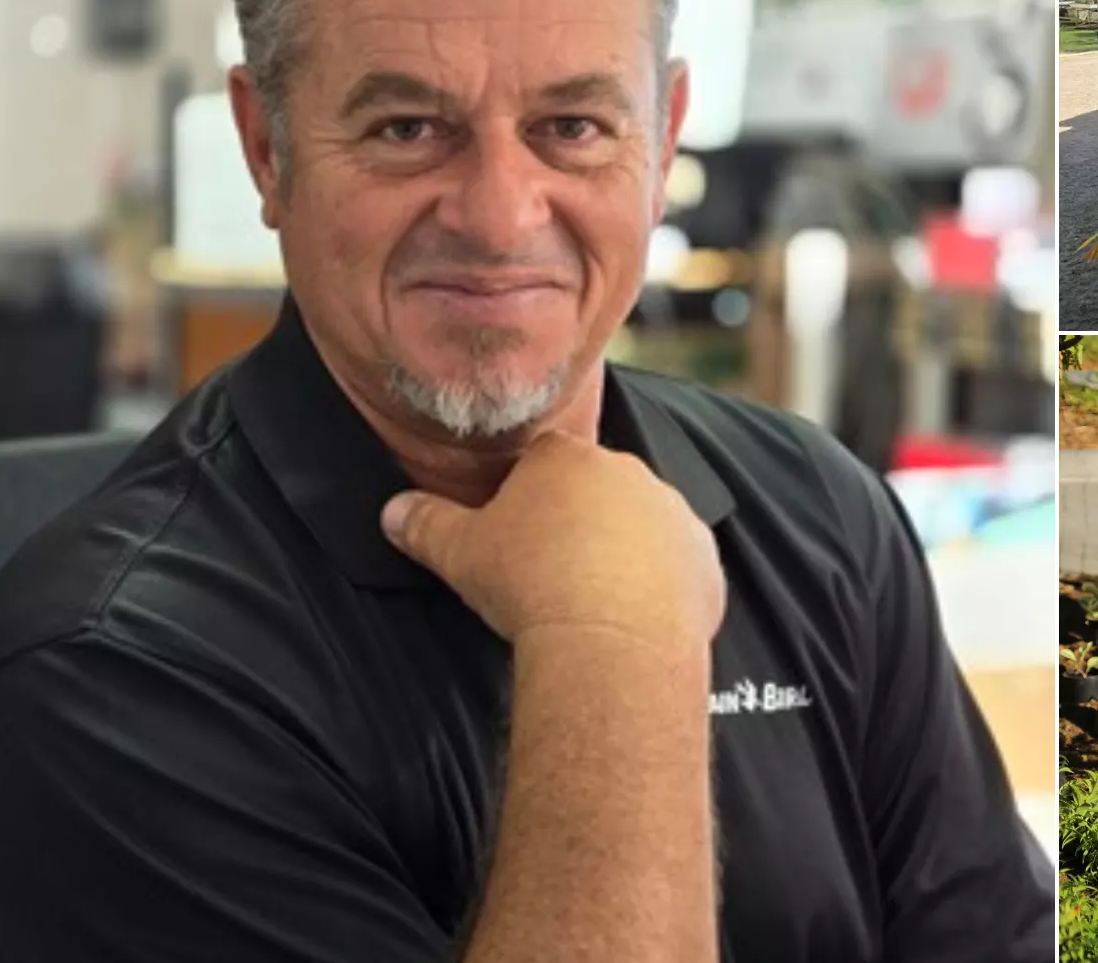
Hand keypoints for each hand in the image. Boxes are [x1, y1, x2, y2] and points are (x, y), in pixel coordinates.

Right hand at [381, 431, 725, 646]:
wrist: (609, 638)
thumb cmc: (531, 586)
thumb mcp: (459, 552)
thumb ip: (425, 524)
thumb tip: (392, 511)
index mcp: (568, 459)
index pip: (544, 460)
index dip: (528, 493)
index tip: (518, 531)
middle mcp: (629, 474)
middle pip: (599, 488)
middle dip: (579, 521)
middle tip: (553, 569)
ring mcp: (674, 516)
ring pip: (643, 526)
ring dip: (625, 552)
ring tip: (594, 599)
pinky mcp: (705, 560)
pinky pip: (680, 567)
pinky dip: (662, 588)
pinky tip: (635, 618)